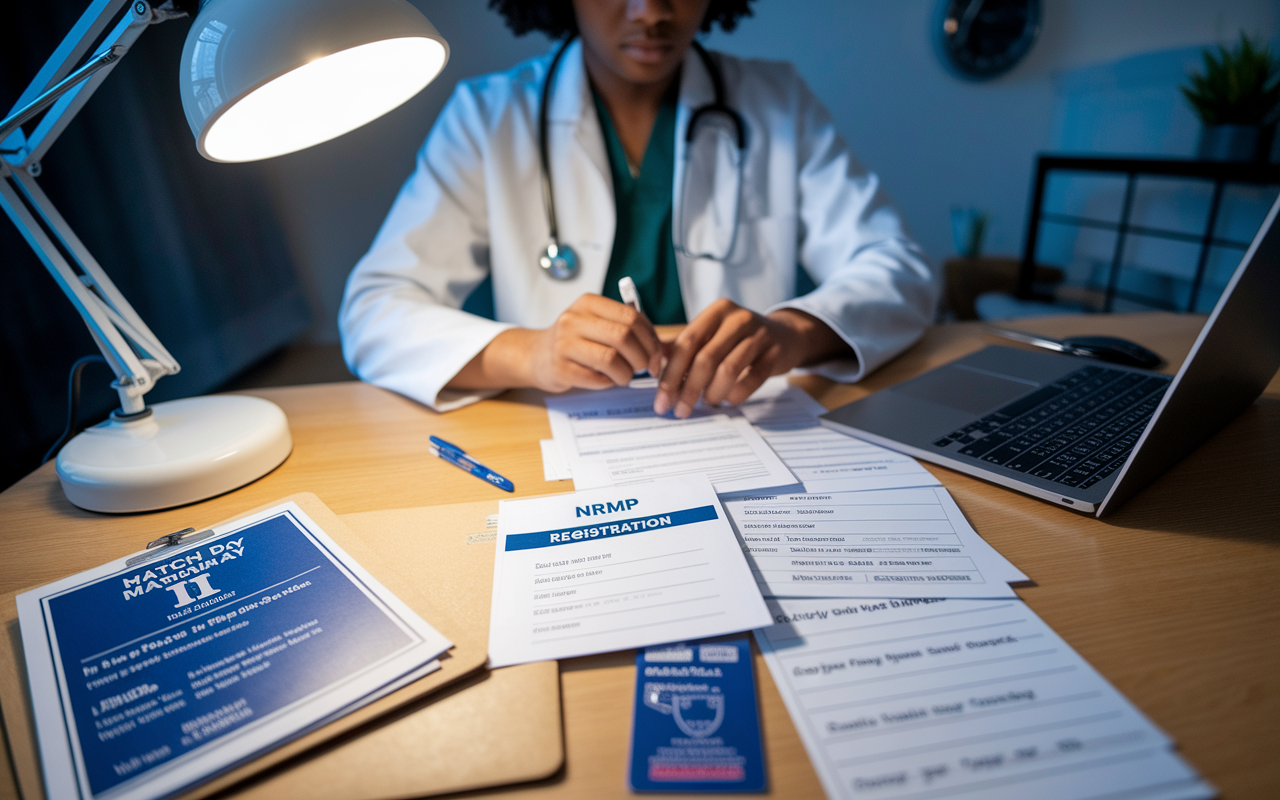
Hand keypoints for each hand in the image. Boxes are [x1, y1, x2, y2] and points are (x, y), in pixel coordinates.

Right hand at [448, 294, 662, 392]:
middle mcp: (574, 319)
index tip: (657, 355)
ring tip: (624, 376)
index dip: (651, 339)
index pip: (631, 317)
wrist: (535, 355)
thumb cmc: (575, 341)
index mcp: (588, 303)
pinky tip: (605, 379)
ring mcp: (564, 343)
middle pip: (623, 337)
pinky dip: (609, 383)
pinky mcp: (560, 368)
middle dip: (643, 357)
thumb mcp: (597, 324)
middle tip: (646, 368)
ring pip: (611, 359)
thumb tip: (666, 348)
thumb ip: (628, 330)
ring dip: (627, 373)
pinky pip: (597, 378)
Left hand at [654, 301, 846, 417]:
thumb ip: (681, 345)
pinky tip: (728, 400)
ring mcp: (759, 334)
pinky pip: (753, 379)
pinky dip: (736, 394)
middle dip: (688, 389)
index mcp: (716, 311)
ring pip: (728, 369)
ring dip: (712, 393)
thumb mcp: (710, 334)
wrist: (784, 335)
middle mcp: (737, 318)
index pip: (686, 343)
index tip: (661, 400)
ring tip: (707, 402)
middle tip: (680, 410)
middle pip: (705, 358)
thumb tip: (649, 363)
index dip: (670, 374)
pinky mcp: (775, 353)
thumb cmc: (737, 338)